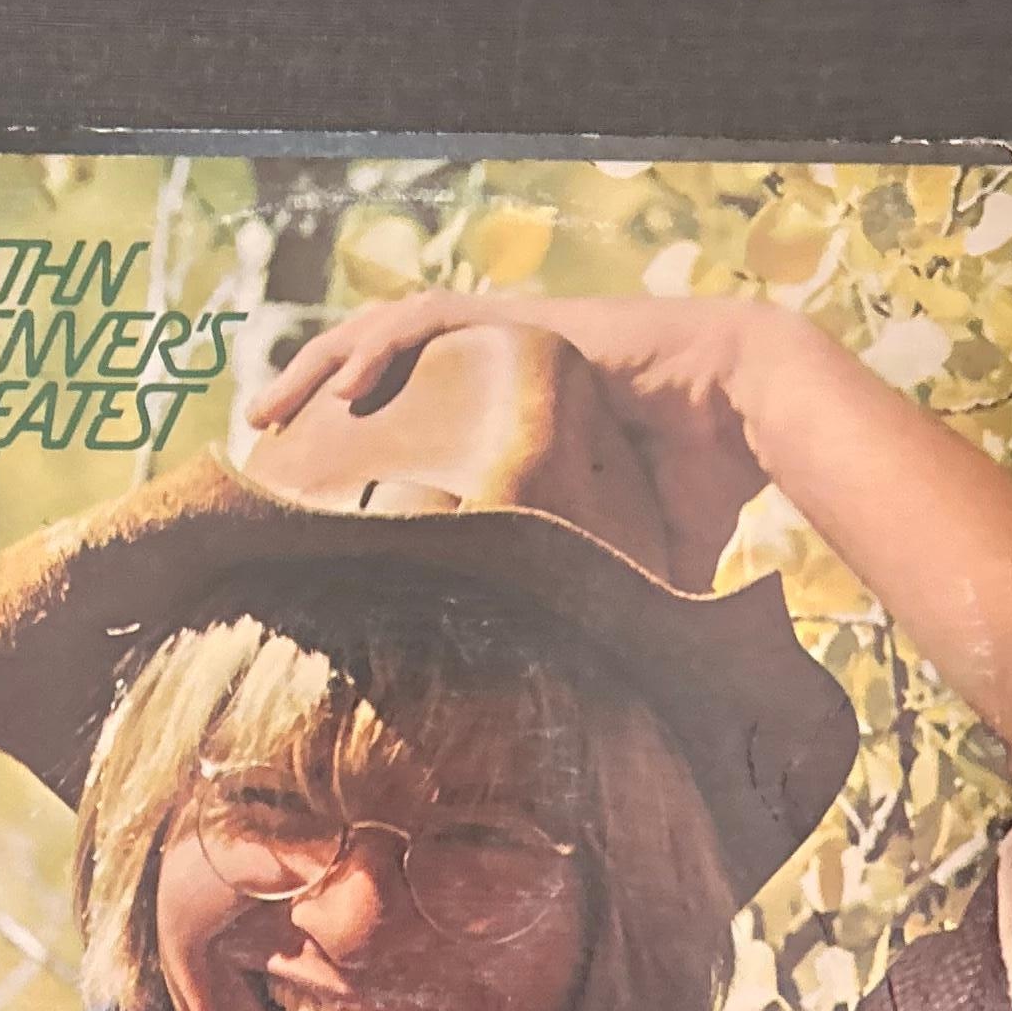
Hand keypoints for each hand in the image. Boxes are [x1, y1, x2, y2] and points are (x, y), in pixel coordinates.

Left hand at [250, 290, 769, 591]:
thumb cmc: (706, 486)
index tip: (306, 479)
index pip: (413, 407)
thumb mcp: (631, 559)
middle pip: (382, 364)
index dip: (356, 434)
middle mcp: (504, 362)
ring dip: (321, 364)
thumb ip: (600, 601)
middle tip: (256, 438)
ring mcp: (513, 334)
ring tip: (268, 409)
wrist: (755, 420)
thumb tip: (599, 692)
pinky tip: (337, 384)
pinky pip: (434, 319)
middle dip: (310, 392)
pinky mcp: (529, 319)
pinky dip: (379, 346)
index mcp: (514, 407)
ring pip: (389, 331)